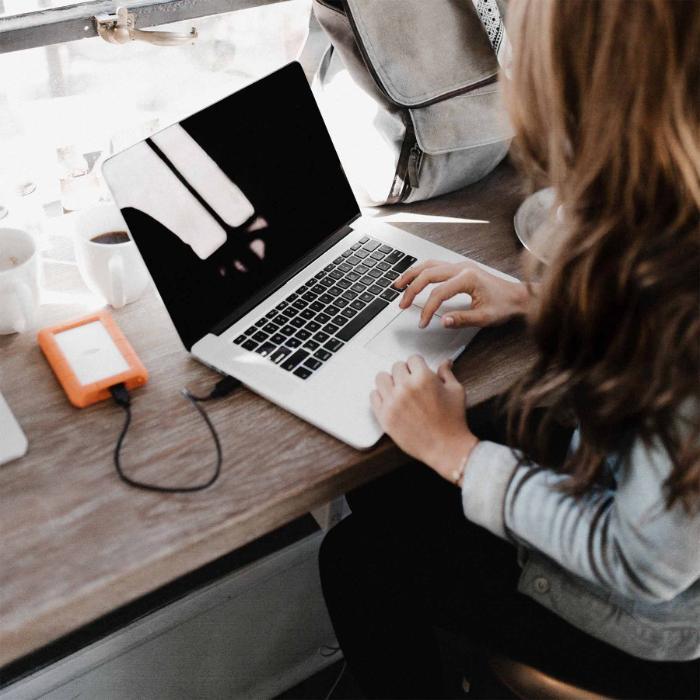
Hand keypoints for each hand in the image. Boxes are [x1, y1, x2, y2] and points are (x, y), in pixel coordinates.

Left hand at [371, 355, 477, 482]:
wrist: (445, 447)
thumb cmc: (453, 421)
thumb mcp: (455, 391)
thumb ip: (446, 374)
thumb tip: (445, 362)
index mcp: (423, 378)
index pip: (412, 359)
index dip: (418, 365)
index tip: (418, 371)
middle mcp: (405, 387)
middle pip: (396, 367)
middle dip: (405, 373)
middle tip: (411, 383)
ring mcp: (392, 402)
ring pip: (381, 378)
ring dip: (390, 382)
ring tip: (398, 390)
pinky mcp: (384, 416)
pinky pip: (373, 396)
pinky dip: (381, 396)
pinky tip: (390, 401)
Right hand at [395, 260, 530, 328]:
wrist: (518, 296)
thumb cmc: (505, 305)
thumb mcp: (485, 317)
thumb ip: (463, 319)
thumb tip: (443, 321)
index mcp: (468, 278)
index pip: (438, 293)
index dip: (427, 309)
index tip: (423, 323)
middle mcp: (462, 268)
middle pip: (428, 274)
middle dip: (412, 290)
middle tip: (402, 304)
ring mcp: (460, 265)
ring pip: (429, 265)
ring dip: (412, 275)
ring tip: (398, 286)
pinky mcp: (460, 268)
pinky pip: (435, 265)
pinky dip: (421, 271)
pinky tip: (413, 278)